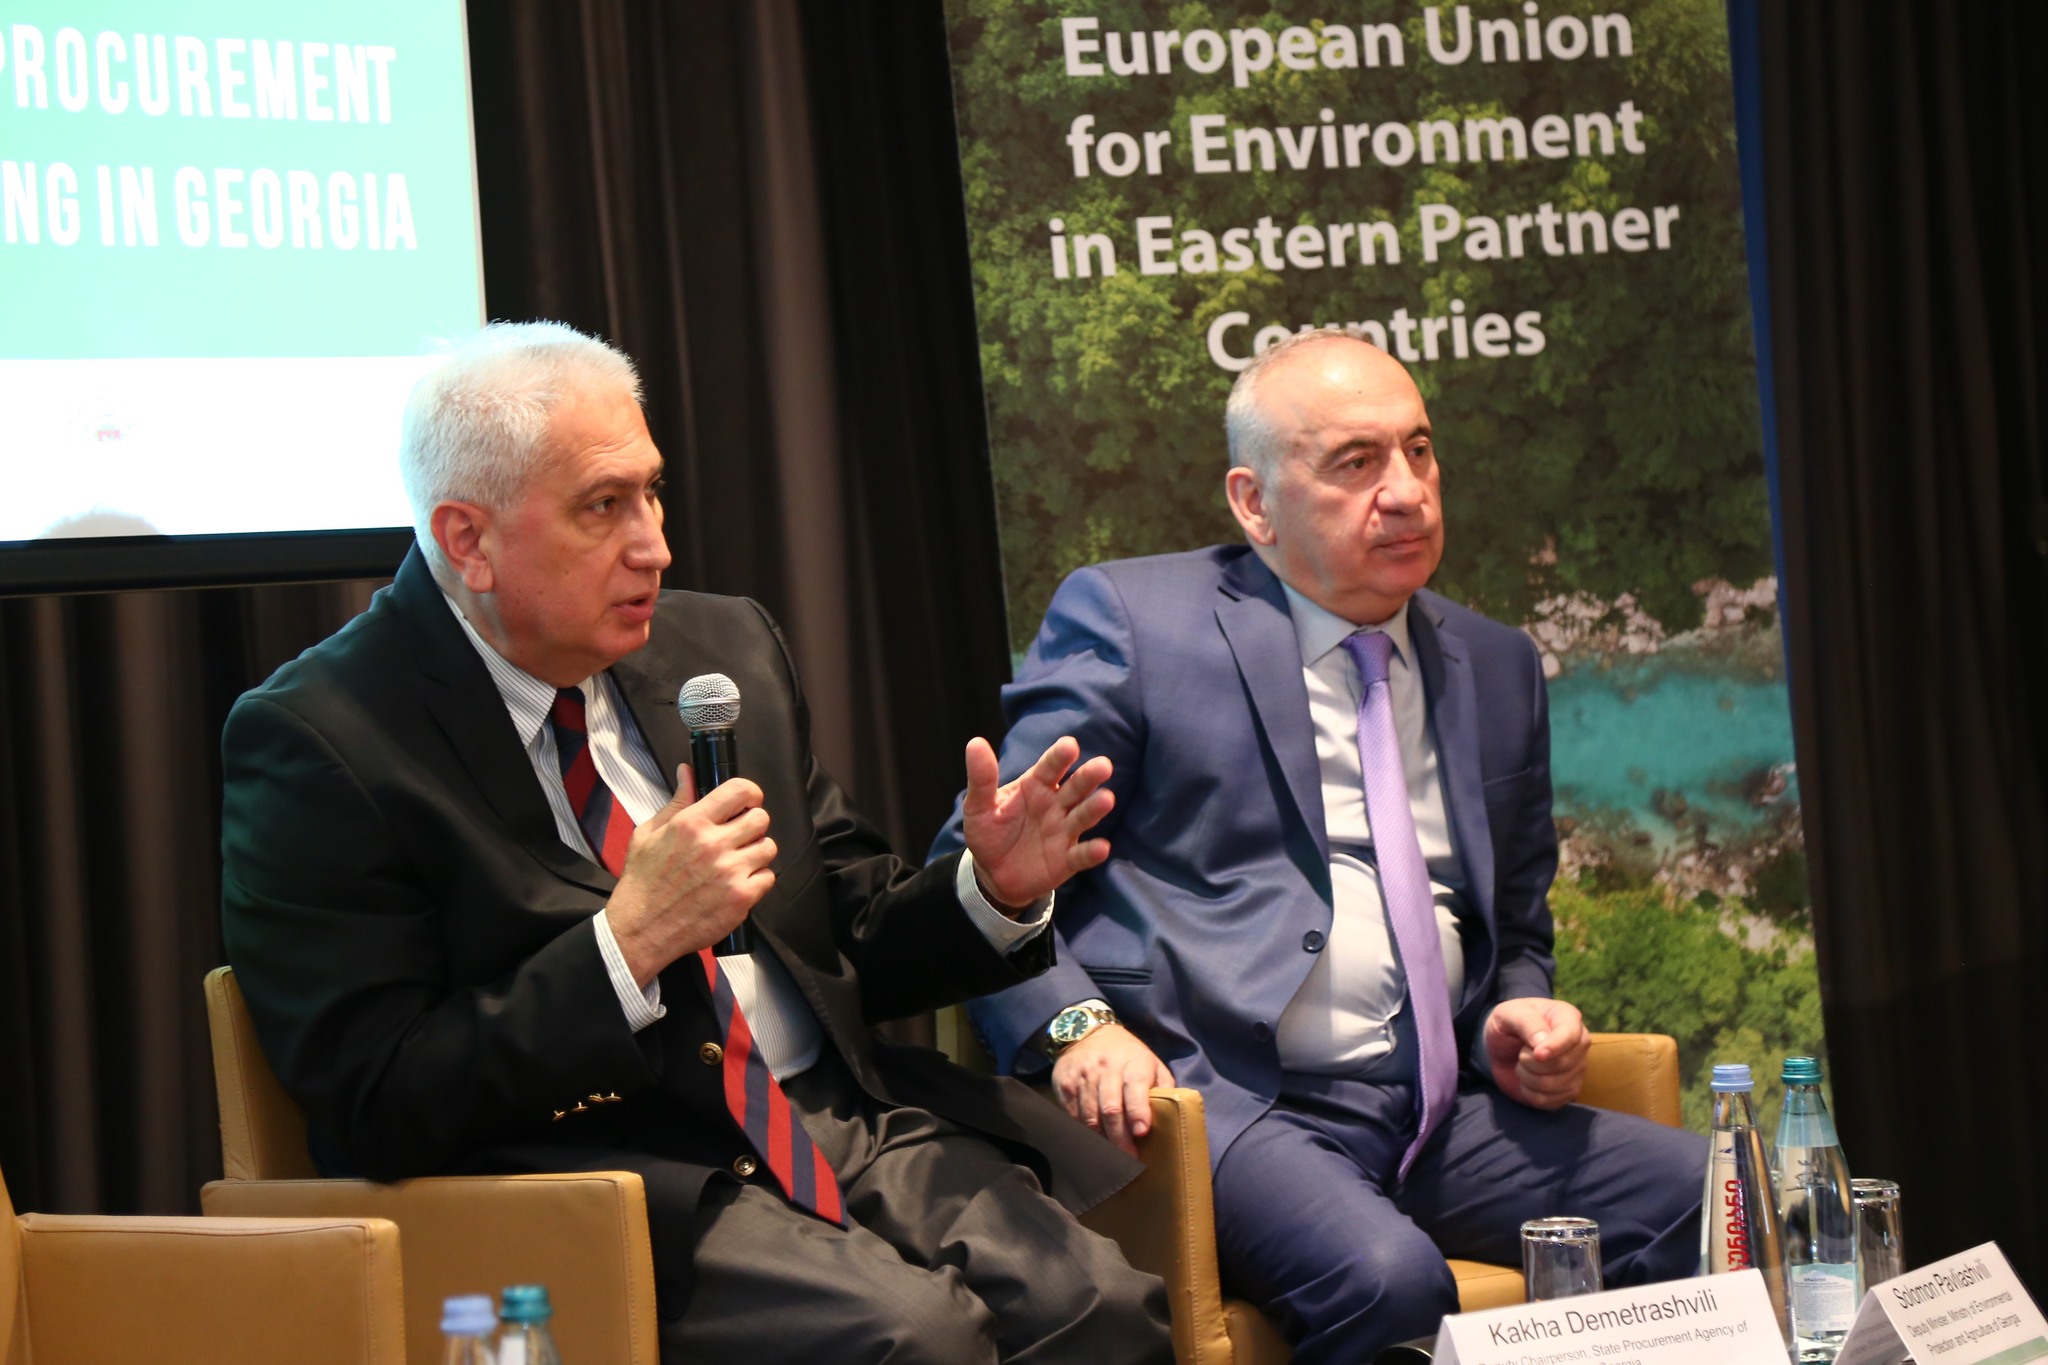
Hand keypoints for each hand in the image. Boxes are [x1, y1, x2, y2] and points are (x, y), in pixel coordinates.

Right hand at [606, 766, 776, 985]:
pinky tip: (738, 883)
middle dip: (752, 824)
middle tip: (738, 836)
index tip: (747, 802)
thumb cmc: (643, 882)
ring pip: (768, 847)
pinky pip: (768, 877)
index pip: (740, 791)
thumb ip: (676, 801)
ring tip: (737, 862)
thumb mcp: (649, 834)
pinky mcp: (741, 898)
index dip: (750, 794)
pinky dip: (757, 880)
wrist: (641, 929)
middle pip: (761, 818)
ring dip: (756, 852)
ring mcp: (730, 872)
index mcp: (691, 823)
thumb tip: (689, 771)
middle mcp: (714, 845)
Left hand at [960, 736, 1113, 911]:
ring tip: (1107, 799)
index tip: (1070, 745)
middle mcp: (1056, 804)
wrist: (992, 874)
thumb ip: (981, 778)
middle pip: (1076, 787)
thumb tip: (975, 743)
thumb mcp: (979, 806)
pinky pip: (1082, 855)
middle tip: (1103, 766)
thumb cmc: (989, 833)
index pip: (1050, 767)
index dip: (1060, 756)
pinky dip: (1093, 851)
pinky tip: (1101, 847)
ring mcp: (1064, 831)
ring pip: (1083, 816)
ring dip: (1095, 808)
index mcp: (1036, 785)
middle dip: (1089, 777)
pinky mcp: (1067, 859)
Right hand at [1051, 1025, 1174, 1156]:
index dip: (1138, 1111)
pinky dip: (1084, 1133)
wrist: (1088, 1033)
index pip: (1135, 1087)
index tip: (1142, 1132)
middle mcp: (1106, 1068)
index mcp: (1133, 1063)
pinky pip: (1073, 1115)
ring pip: (1090, 1116)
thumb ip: (1163, 1088)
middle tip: (1129, 1160)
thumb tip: (1174, 1118)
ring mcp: (1083, 1076)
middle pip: (1111, 1108)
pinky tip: (1093, 1143)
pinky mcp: (1065, 1084)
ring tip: (1113, 1158)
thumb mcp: (1152, 1063)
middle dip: (1120, 1138)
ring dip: (1102, 1141)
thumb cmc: (1128, 1056)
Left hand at [1482, 997, 1589, 1109]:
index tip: (1536, 1054)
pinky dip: (1530, 1093)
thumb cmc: (1508, 1024)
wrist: (1503, 1046)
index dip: (1554, 1047)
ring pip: (1554, 1085)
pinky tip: (1527, 1080)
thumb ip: (1526, 1022)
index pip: (1571, 1035)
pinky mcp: (1569, 1090)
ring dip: (1527, 1078)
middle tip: (1520, 1053)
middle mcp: (1579, 1043)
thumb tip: (1542, 1042)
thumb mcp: (1508, 1014)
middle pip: (1562, 1064)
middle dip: (1530, 1062)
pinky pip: (1550, 1101)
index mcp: (1567, 1017)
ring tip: (1522, 1065)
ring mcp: (1578, 1069)